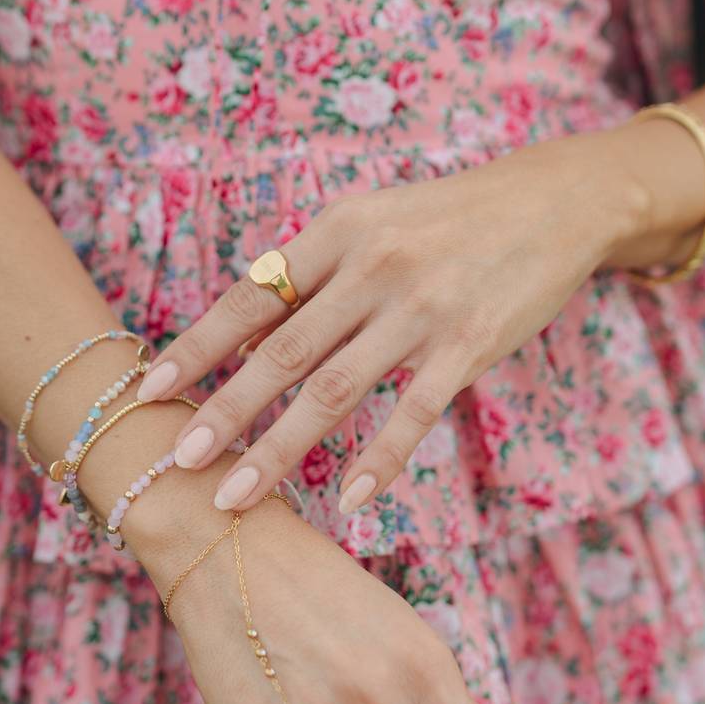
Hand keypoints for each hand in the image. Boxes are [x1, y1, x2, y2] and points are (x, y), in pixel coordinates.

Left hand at [135, 132, 648, 513]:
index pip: (251, 296)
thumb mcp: (372, 223)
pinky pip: (415, 413)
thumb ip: (313, 276)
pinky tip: (352, 500)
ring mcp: (422, 309)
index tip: (150, 389)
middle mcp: (372, 267)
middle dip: (223, 412)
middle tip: (178, 462)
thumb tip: (242, 340)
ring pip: (334, 391)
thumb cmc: (447, 219)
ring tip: (237, 496)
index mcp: (338, 230)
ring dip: (279, 450)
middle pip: (282, 353)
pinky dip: (380, 460)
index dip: (198, 345)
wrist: (554, 202)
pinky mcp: (470, 344)